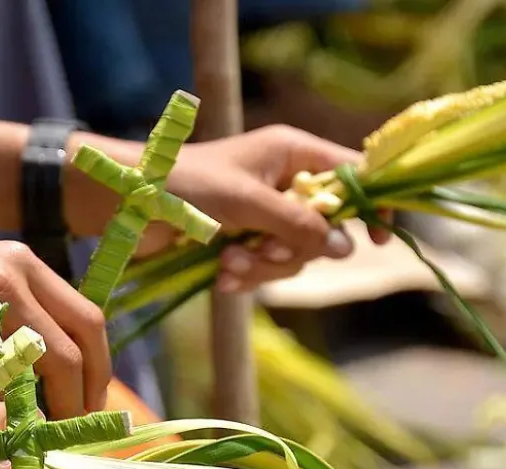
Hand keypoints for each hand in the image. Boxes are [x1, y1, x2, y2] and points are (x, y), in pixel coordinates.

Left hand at [138, 125, 391, 292]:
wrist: (124, 206)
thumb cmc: (182, 185)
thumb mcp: (247, 202)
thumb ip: (298, 223)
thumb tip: (344, 247)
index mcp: (292, 153)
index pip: (353, 173)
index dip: (371, 203)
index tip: (380, 238)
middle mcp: (284, 182)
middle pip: (325, 227)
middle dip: (296, 249)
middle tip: (265, 251)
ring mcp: (263, 215)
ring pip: (295, 256)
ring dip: (263, 267)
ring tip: (228, 265)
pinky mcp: (242, 242)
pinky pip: (266, 270)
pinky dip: (246, 277)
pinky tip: (221, 276)